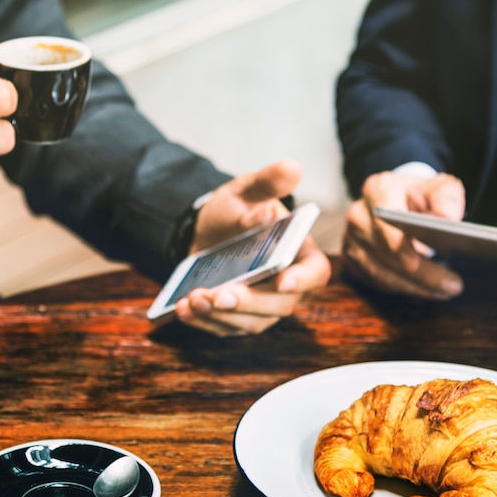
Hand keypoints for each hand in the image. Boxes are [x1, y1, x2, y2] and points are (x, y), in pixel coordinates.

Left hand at [174, 159, 330, 335]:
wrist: (207, 229)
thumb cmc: (236, 210)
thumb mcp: (247, 190)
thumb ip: (268, 182)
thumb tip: (291, 168)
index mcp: (298, 253)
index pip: (315, 272)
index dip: (303, 280)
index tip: (284, 281)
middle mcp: (285, 285)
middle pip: (278, 305)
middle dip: (248, 304)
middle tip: (219, 296)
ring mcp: (261, 306)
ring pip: (248, 322)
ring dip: (220, 316)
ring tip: (193, 300)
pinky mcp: (236, 317)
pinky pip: (223, 327)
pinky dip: (202, 322)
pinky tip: (181, 308)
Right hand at [342, 170, 465, 298]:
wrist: (395, 203)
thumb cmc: (417, 196)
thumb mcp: (437, 187)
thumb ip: (446, 196)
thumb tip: (449, 215)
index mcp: (378, 189)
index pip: (383, 217)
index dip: (395, 242)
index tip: (415, 262)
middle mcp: (358, 214)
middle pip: (383, 251)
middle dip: (418, 273)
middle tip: (451, 285)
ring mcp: (351, 238)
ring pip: (378, 271)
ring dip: (412, 285)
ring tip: (445, 290)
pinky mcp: (350, 258)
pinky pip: (374, 280)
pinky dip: (401, 288)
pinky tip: (425, 289)